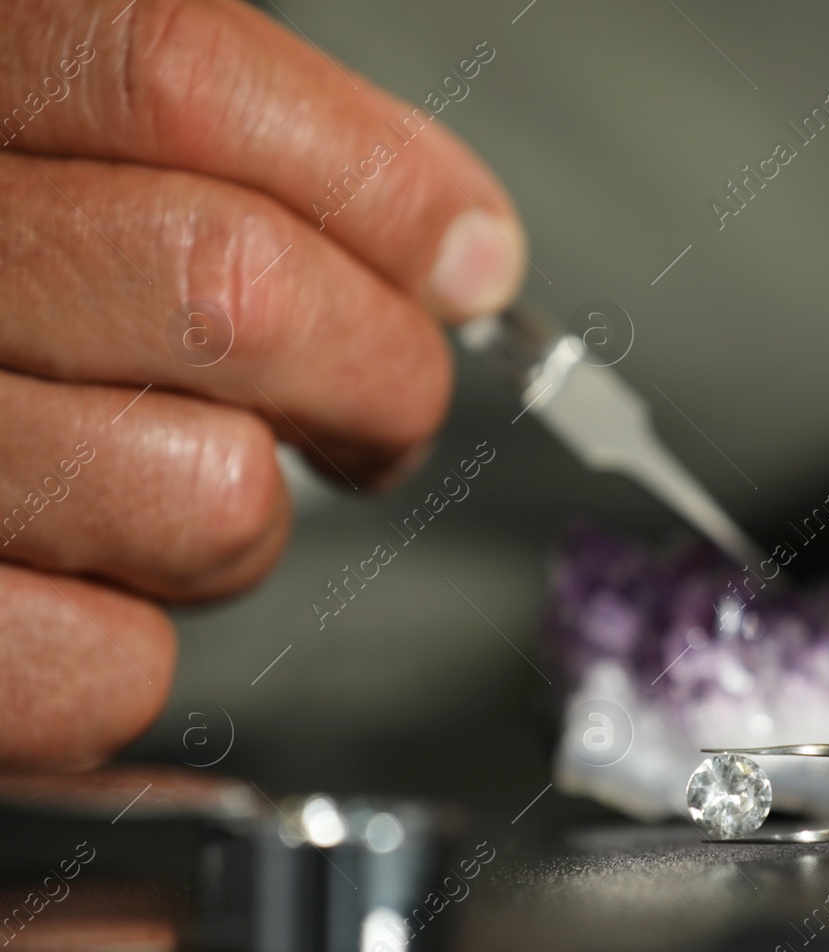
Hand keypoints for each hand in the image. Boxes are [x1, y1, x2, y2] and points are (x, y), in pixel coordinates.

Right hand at [0, 0, 524, 767]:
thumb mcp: (40, 147)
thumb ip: (222, 155)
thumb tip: (460, 248)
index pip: (180, 79)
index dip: (377, 179)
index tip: (464, 253)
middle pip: (231, 288)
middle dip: (377, 368)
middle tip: (378, 403)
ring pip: (207, 497)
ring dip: (246, 516)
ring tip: (183, 487)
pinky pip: (112, 671)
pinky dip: (137, 647)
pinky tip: (84, 582)